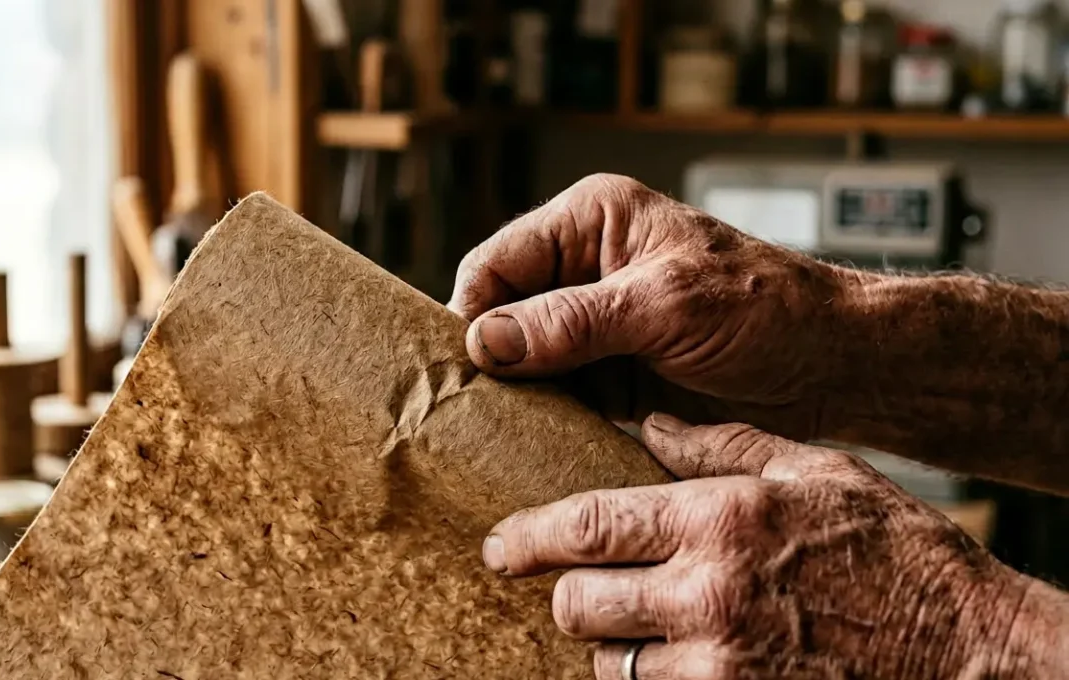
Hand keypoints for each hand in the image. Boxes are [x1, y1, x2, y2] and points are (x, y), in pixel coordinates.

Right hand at [448, 174, 855, 438]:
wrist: (835, 366)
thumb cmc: (769, 309)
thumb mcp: (667, 306)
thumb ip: (574, 321)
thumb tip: (485, 340)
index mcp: (591, 220)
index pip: (495, 263)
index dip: (470, 314)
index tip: (462, 371)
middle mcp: (583, 267)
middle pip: (499, 312)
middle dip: (486, 360)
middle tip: (465, 414)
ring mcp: (595, 324)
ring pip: (520, 360)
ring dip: (512, 397)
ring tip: (493, 438)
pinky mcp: (610, 373)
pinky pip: (554, 396)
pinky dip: (542, 421)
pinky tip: (531, 448)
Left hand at [481, 414, 1052, 678]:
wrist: (969, 650)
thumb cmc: (897, 554)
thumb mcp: (815, 472)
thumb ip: (722, 447)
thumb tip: (649, 422)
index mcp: (720, 519)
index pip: (588, 525)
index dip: (529, 537)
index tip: (501, 546)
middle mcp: (708, 594)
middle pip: (580, 602)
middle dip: (572, 595)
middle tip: (581, 587)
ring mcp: (718, 666)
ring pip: (609, 663)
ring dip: (615, 647)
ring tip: (646, 628)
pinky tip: (681, 664)